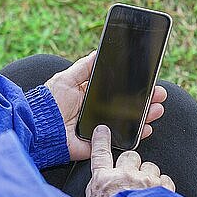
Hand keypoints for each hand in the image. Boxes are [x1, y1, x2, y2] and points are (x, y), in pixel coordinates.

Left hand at [45, 51, 167, 160]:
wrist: (37, 126)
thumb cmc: (48, 102)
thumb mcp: (66, 78)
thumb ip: (84, 67)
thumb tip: (98, 52)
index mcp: (90, 96)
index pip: (117, 90)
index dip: (133, 86)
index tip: (148, 81)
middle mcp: (97, 112)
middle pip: (127, 106)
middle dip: (145, 100)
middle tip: (159, 94)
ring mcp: (99, 128)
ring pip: (127, 122)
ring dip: (145, 116)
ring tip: (157, 109)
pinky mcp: (98, 143)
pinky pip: (119, 141)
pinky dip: (135, 136)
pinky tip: (146, 128)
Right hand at [85, 125, 174, 196]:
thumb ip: (98, 192)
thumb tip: (100, 188)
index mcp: (103, 180)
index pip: (99, 153)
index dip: (101, 139)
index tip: (103, 131)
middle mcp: (124, 176)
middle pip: (130, 156)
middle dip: (132, 164)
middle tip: (132, 178)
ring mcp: (145, 181)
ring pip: (150, 166)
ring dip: (149, 176)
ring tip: (146, 193)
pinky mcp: (163, 189)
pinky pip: (166, 179)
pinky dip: (164, 186)